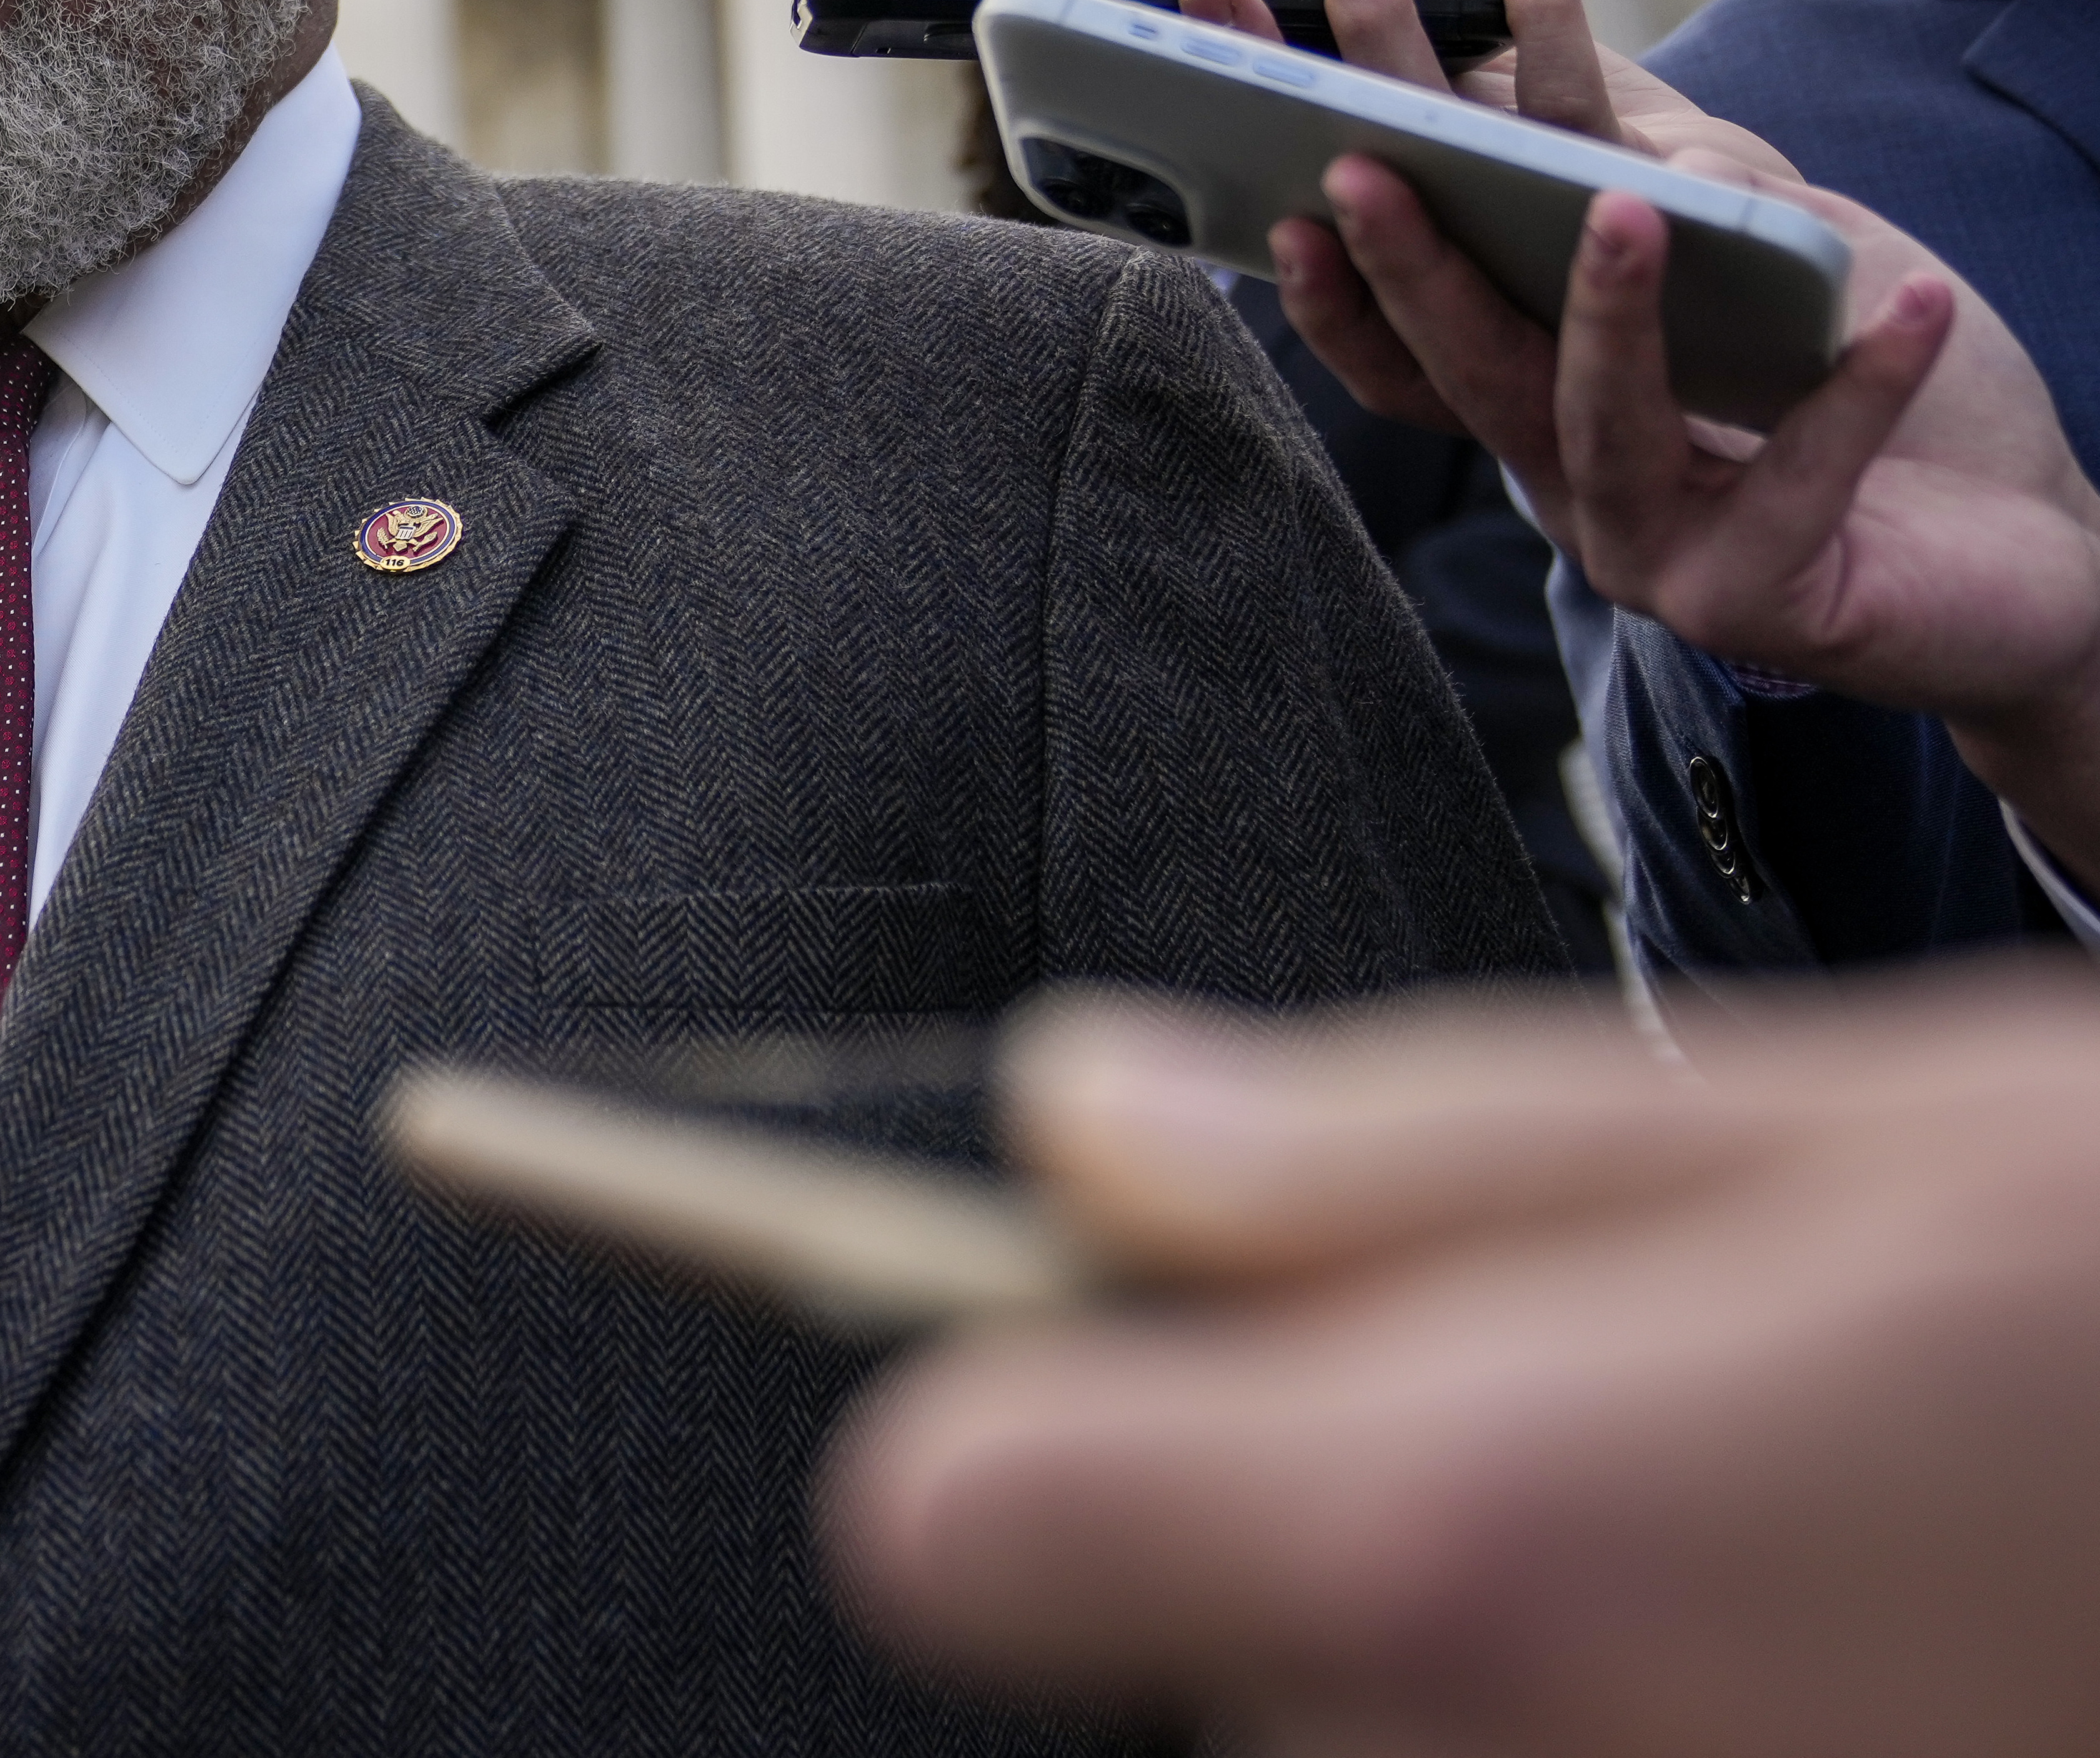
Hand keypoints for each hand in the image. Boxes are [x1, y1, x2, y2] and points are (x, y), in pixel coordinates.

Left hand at [824, 979, 2099, 1757]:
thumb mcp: (1860, 1136)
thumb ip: (1414, 1152)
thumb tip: (1083, 1120)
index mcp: (1481, 1538)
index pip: (955, 1511)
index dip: (1007, 1409)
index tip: (1111, 1341)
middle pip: (1199, 1660)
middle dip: (1323, 1528)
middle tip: (1632, 1422)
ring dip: (1492, 1667)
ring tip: (1788, 1555)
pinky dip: (1626, 1738)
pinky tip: (1842, 1652)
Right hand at [1185, 0, 2099, 872]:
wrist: (2037, 571)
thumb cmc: (1903, 408)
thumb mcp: (1780, 261)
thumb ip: (1686, 192)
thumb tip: (1607, 133)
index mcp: (1545, 402)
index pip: (1407, 320)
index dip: (1326, 241)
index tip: (1279, 124)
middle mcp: (1565, 483)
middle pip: (1459, 358)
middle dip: (1403, 252)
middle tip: (1359, 151)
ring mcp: (1647, 551)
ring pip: (1589, 424)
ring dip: (1603, 311)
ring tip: (1627, 206)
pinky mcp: (1754, 602)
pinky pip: (1793, 484)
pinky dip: (1855, 391)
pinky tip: (1905, 306)